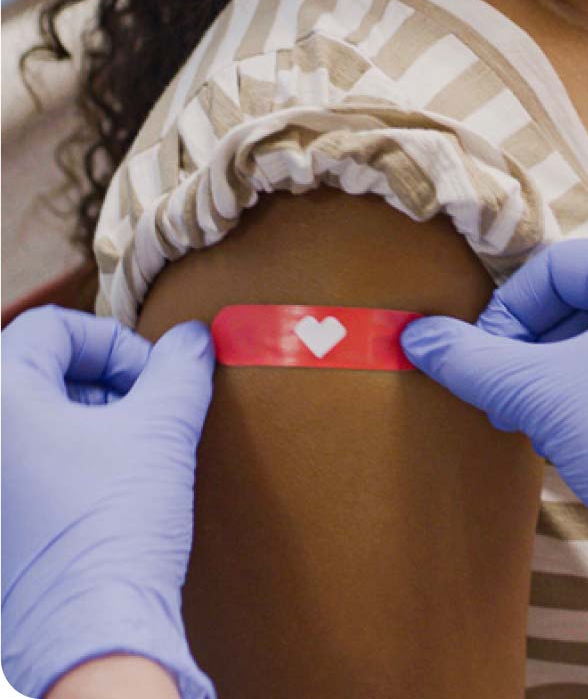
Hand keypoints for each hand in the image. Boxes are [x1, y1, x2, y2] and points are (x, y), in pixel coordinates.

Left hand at [1, 308, 215, 698]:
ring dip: (83, 423)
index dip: (114, 343)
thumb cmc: (115, 527)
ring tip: (132, 454)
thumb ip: (181, 367)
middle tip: (147, 411)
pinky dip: (62, 465)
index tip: (152, 376)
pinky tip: (104, 493)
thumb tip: (192, 340)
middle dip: (101, 384)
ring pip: (28, 423)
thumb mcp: (164, 428)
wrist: (92, 635)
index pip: (51, 328)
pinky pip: (20, 471)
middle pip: (36, 374)